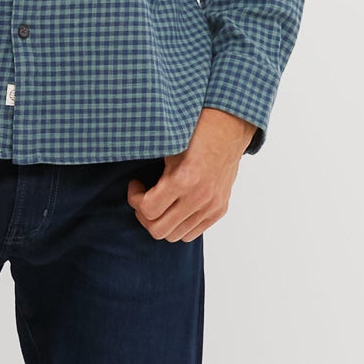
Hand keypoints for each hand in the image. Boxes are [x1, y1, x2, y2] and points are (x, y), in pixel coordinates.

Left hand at [125, 107, 255, 240]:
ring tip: (160, 202)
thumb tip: (133, 184)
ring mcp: (211, 206)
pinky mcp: (219, 209)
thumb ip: (152, 169)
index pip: (148, 209)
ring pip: (175, 235)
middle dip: (144, 215)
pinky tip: (175, 206)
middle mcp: (199, 197)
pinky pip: (192, 233)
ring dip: (162, 221)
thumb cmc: (196, 131)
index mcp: (184, 179)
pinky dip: (179, 224)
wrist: (229, 127)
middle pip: (158, 230)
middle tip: (144, 198)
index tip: (136, 185)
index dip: (134, 199)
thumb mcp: (168, 145)